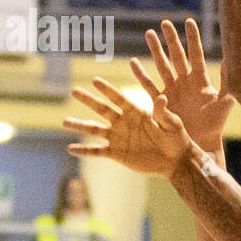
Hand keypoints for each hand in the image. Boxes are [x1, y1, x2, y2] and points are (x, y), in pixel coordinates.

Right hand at [63, 77, 192, 176]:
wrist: (175, 160)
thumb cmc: (176, 138)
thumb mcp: (172, 123)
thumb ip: (163, 112)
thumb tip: (162, 98)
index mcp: (136, 112)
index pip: (118, 98)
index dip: (107, 90)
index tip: (94, 80)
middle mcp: (123, 122)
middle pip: (102, 109)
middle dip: (88, 100)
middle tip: (74, 91)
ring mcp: (118, 138)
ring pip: (95, 130)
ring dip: (79, 126)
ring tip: (64, 122)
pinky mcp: (117, 154)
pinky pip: (97, 151)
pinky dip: (84, 150)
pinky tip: (71, 149)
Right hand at [131, 19, 233, 154]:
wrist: (202, 143)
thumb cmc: (216, 124)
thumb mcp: (225, 101)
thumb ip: (229, 80)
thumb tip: (236, 59)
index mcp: (201, 81)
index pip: (196, 55)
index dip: (193, 39)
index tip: (189, 21)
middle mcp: (185, 82)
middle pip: (177, 56)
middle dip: (171, 39)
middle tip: (164, 22)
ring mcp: (173, 91)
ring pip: (162, 66)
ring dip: (155, 51)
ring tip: (149, 33)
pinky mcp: (162, 102)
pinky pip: (149, 86)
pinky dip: (141, 74)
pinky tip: (134, 62)